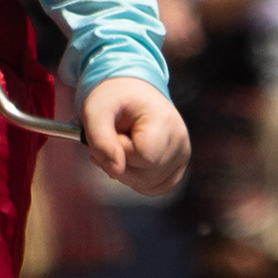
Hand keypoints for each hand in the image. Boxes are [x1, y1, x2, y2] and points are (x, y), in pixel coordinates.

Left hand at [80, 80, 192, 195]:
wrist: (131, 90)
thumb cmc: (114, 98)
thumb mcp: (96, 110)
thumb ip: (101, 141)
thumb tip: (116, 171)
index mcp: (165, 121)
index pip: (144, 157)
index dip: (121, 150)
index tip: (114, 132)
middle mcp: (180, 140)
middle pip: (146, 176)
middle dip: (119, 163)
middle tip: (110, 140)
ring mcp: (182, 155)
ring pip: (149, 185)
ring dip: (125, 172)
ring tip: (119, 146)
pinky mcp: (177, 166)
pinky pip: (155, 188)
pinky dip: (136, 179)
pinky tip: (128, 159)